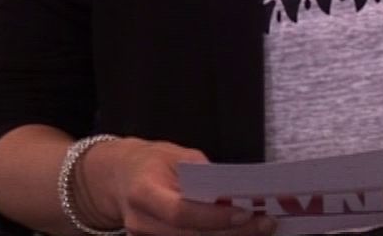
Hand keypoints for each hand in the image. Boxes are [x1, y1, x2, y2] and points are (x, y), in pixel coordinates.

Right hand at [79, 137, 273, 235]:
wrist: (117, 178)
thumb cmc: (150, 162)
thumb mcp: (174, 154)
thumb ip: (200, 171)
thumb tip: (232, 188)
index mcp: (143, 193)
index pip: (180, 212)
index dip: (213, 218)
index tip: (244, 213)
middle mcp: (141, 223)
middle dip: (231, 233)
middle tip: (265, 224)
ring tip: (260, 229)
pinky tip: (238, 234)